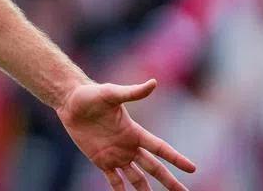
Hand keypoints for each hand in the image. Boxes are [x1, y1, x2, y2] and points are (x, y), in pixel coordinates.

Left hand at [57, 79, 196, 190]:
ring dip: (146, 190)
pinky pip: (115, 180)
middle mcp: (129, 146)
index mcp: (134, 132)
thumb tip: (154, 83)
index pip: (160, 148)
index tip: (192, 169)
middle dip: (169, 181)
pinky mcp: (101, 161)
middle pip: (154, 168)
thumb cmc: (90, 94)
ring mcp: (116, 155)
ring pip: (137, 178)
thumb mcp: (111, 93)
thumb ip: (132, 92)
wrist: (69, 101)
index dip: (176, 158)